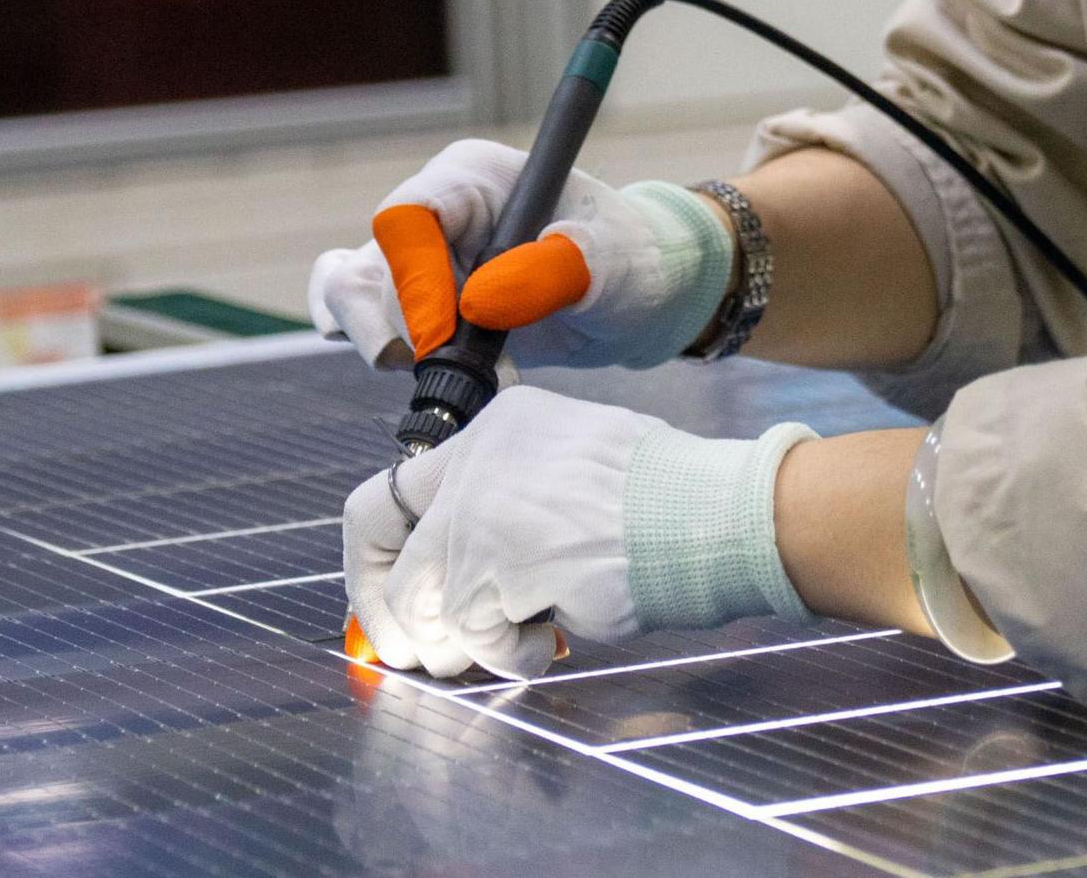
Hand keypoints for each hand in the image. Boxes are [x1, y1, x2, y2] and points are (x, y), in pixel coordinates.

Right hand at [307, 139, 729, 370]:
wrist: (633, 299)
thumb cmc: (630, 261)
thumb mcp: (614, 264)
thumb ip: (555, 272)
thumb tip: (479, 300)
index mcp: (474, 178)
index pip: (407, 217)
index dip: (413, 281)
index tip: (442, 338)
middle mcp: (434, 211)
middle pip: (367, 268)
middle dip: (399, 331)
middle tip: (455, 371)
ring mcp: (416, 258)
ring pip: (351, 300)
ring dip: (395, 353)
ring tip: (473, 375)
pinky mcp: (410, 301)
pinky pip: (357, 323)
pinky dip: (390, 361)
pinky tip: (445, 382)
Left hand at [341, 387, 816, 682]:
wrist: (709, 512)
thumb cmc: (667, 500)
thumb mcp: (577, 468)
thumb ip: (515, 503)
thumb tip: (470, 575)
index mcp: (496, 430)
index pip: (396, 490)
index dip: (377, 556)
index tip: (391, 598)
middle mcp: (474, 463)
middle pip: (379, 545)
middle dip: (386, 614)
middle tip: (410, 654)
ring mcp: (478, 515)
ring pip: (420, 604)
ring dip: (458, 644)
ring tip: (510, 646)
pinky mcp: (495, 569)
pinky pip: (473, 639)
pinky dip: (508, 657)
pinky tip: (549, 646)